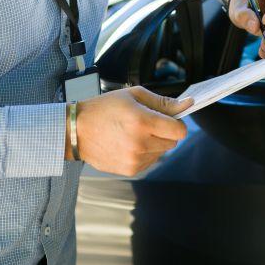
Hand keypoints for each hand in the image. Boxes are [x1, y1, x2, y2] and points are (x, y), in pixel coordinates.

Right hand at [69, 87, 189, 175]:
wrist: (76, 130)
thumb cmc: (104, 108)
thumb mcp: (133, 95)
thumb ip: (163, 102)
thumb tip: (188, 104)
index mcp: (143, 122)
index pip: (179, 130)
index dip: (177, 123)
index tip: (167, 119)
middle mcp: (140, 143)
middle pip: (172, 142)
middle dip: (164, 132)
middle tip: (145, 123)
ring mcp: (135, 159)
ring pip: (161, 152)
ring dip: (154, 143)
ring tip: (133, 133)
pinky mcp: (130, 170)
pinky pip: (150, 161)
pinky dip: (144, 153)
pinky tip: (128, 143)